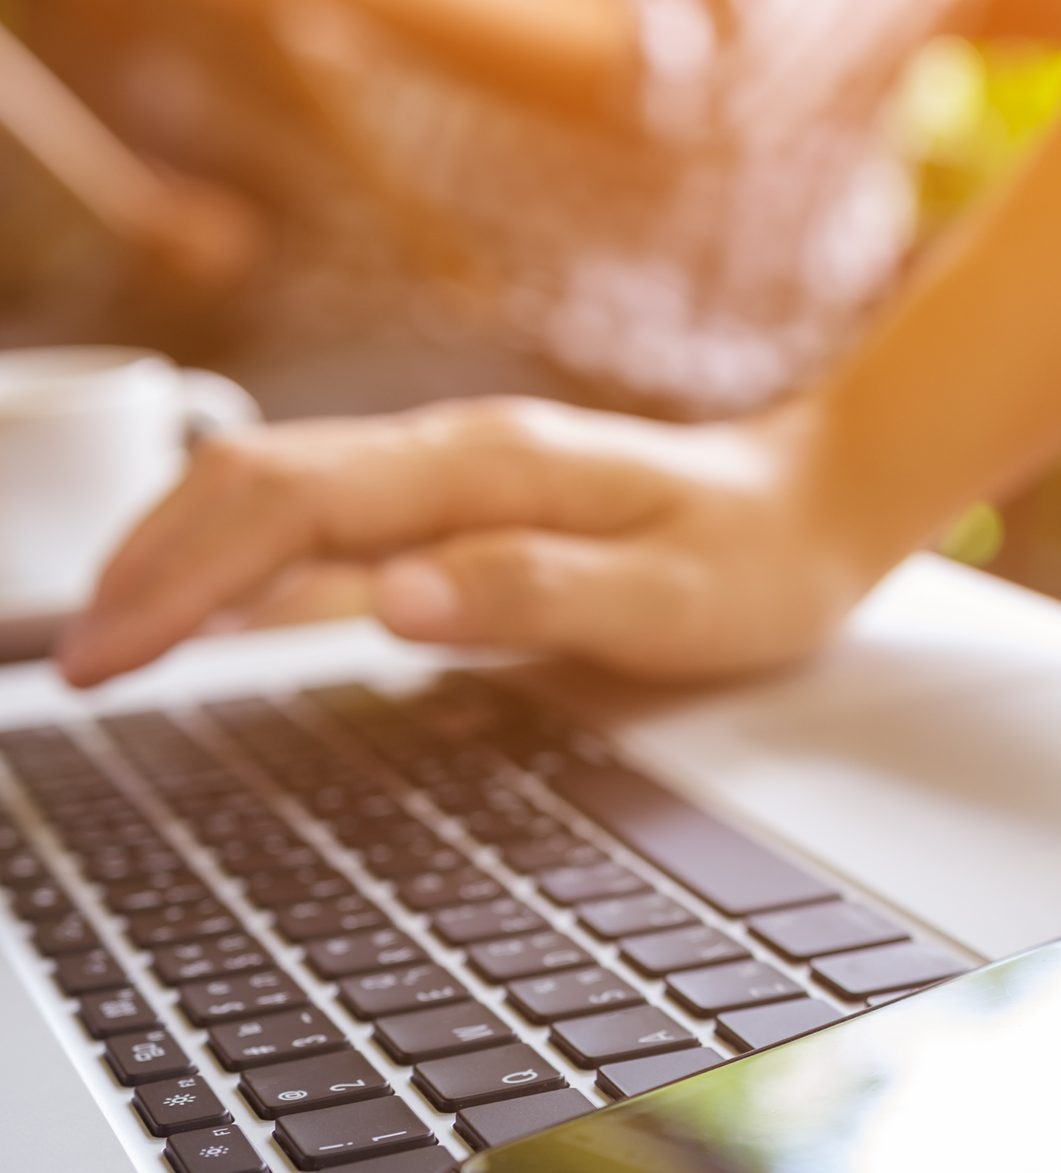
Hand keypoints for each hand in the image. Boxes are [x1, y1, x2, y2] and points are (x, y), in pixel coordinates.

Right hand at [57, 395, 871, 684]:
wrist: (822, 504)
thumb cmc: (759, 560)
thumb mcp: (673, 602)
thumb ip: (538, 596)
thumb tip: (396, 602)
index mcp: (490, 469)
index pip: (293, 506)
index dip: (186, 577)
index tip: (112, 654)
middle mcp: (453, 455)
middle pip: (254, 484)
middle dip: (150, 567)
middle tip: (76, 668)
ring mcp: (451, 476)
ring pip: (275, 493)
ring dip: (181, 557)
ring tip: (110, 643)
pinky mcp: (460, 507)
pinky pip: (323, 520)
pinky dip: (245, 561)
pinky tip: (211, 613)